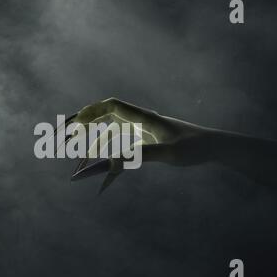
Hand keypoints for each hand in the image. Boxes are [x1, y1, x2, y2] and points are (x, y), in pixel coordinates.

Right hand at [56, 98, 211, 192]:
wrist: (214, 148)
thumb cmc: (195, 147)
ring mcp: (141, 131)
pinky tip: (100, 170)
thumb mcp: (168, 153)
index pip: (110, 106)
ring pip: (109, 133)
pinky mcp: (145, 141)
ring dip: (92, 144)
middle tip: (62, 141)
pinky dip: (108, 155)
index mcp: (143, 116)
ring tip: (75, 159)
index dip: (89, 112)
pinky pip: (120, 146)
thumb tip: (108, 164)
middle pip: (104, 118)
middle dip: (82, 128)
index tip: (71, 125)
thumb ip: (139, 157)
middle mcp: (139, 120)